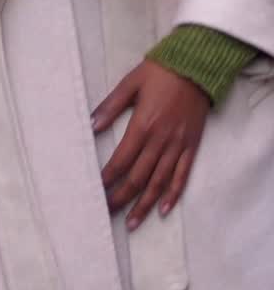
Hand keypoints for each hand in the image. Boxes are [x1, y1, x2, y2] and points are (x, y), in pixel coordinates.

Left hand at [92, 60, 209, 229]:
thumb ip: (111, 106)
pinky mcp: (191, 147)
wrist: (196, 67)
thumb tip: (91, 125)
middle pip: (138, 177)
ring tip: (130, 222)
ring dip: (144, 204)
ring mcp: (178, 146)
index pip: (122, 159)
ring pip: (159, 182)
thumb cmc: (160, 72)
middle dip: (121, 197)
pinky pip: (182, 176)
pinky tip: (163, 209)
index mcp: (143, 125)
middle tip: (107, 211)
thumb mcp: (130, 83)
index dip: (108, 177)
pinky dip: (172, 194)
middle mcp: (161, 141)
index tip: (96, 190)